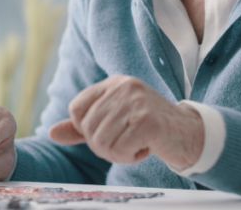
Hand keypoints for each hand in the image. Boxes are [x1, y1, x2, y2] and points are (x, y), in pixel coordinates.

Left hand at [47, 75, 203, 168]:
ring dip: (117, 154)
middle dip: (103, 146)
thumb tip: (51, 133)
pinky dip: (130, 157)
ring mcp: (136, 102)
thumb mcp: (113, 121)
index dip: (85, 129)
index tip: (107, 133)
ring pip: (101, 141)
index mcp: (113, 83)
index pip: (76, 108)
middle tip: (125, 143)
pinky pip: (120, 149)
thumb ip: (81, 127)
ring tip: (135, 146)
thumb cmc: (148, 128)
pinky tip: (145, 148)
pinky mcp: (148, 121)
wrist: (189, 133)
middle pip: (87, 128)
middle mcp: (124, 87)